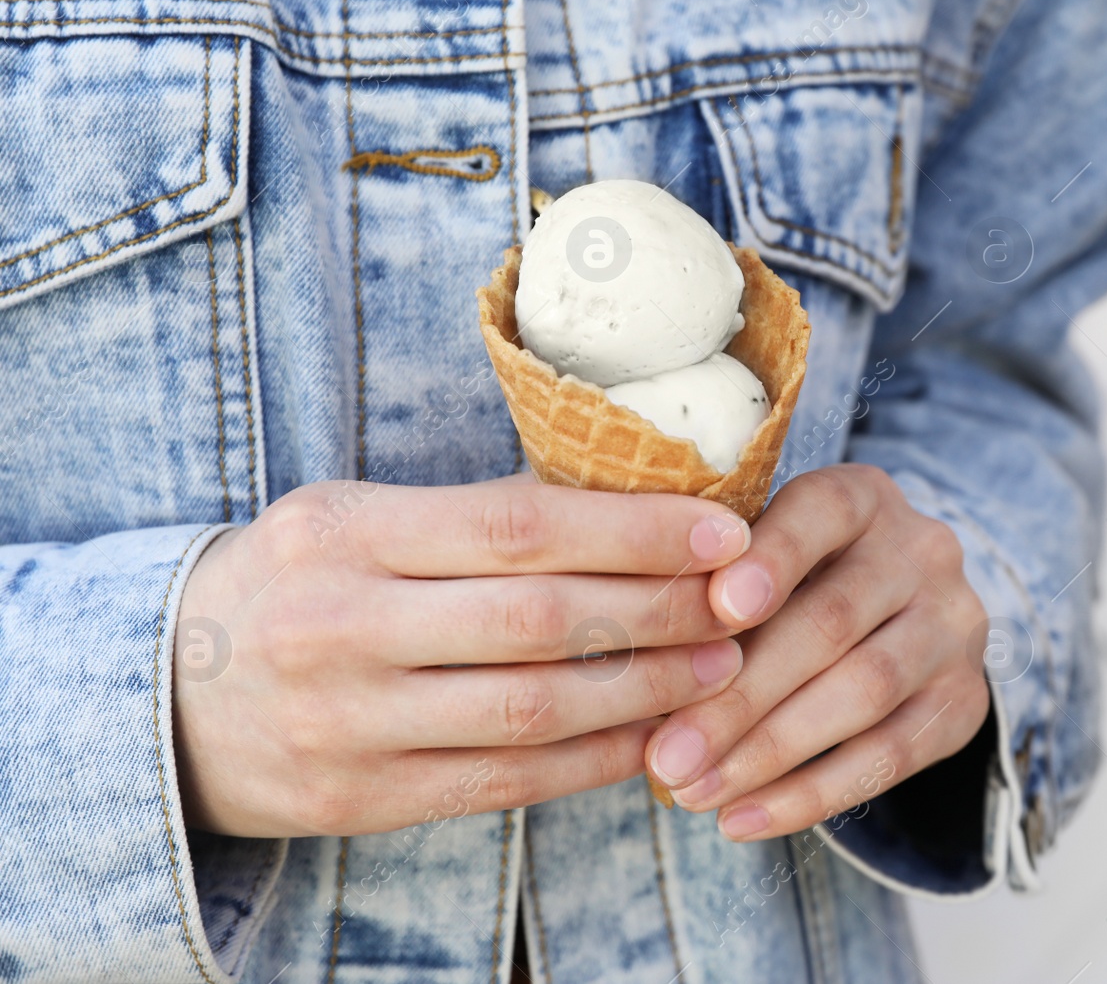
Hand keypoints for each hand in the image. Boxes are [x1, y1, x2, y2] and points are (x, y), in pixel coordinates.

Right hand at [173, 475, 751, 837]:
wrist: (165, 696)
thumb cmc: (293, 585)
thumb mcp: (354, 521)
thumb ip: (473, 520)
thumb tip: (631, 506)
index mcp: (343, 531)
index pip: (518, 524)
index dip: (635, 530)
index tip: (723, 531)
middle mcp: (338, 625)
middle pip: (539, 619)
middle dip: (661, 610)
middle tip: (743, 603)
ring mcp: (345, 723)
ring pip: (533, 710)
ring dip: (646, 691)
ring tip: (720, 668)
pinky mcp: (357, 800)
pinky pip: (503, 782)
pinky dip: (591, 761)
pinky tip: (652, 738)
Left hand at [643, 464, 989, 839]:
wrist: (898, 613)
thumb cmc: (793, 578)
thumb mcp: (762, 550)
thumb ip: (716, 580)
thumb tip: (641, 654)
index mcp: (863, 496)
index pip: (821, 513)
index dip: (771, 561)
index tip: (718, 609)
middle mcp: (923, 550)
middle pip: (832, 622)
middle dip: (741, 696)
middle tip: (666, 755)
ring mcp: (954, 626)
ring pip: (864, 693)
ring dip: (769, 753)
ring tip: (693, 793)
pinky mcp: (964, 700)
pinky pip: (890, 758)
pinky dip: (809, 795)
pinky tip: (741, 819)